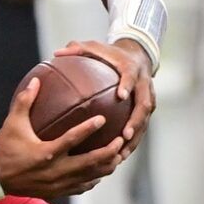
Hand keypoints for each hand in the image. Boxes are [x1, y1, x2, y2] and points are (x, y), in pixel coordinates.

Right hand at [0, 74, 127, 199]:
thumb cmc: (3, 148)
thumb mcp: (12, 124)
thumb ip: (25, 101)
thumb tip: (36, 80)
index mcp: (46, 153)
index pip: (72, 140)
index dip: (89, 128)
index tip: (103, 118)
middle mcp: (55, 171)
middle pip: (89, 163)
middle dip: (108, 153)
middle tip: (120, 141)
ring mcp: (57, 184)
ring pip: (89, 177)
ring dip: (105, 167)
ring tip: (118, 156)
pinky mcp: (56, 192)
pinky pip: (80, 187)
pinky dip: (92, 179)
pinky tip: (100, 172)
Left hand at [55, 38, 155, 153]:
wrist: (137, 55)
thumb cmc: (110, 53)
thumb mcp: (94, 47)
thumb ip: (77, 49)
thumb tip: (56, 53)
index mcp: (131, 68)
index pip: (131, 76)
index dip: (128, 84)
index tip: (121, 95)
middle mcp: (144, 84)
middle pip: (145, 104)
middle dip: (136, 121)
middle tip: (124, 135)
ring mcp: (148, 98)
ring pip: (145, 121)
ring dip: (135, 138)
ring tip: (122, 154)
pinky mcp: (146, 110)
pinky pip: (141, 128)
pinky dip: (132, 143)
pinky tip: (118, 157)